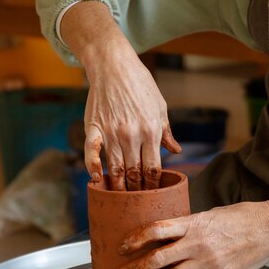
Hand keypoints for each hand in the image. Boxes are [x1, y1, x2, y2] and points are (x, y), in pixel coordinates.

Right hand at [83, 42, 180, 190]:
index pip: (154, 167)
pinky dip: (92, 167)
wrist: (114, 65)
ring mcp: (112, 132)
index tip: (153, 195)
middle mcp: (132, 135)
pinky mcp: (94, 126)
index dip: (153, 185)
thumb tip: (177, 151)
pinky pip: (92, 152)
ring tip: (119, 199)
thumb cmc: (141, 85)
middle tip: (136, 203)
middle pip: (134, 172)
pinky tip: (96, 180)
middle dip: (136, 190)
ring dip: (117, 185)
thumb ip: (167, 132)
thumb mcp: (161, 107)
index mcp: (151, 131)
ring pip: (115, 167)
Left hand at [113, 202, 268, 268]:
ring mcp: (207, 261)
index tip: (123, 246)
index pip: (156, 229)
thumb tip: (173, 231)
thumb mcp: (213, 214)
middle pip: (157, 257)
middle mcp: (197, 243)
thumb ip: (192, 224)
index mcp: (194, 223)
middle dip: (134, 268)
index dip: (135, 238)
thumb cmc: (244, 217)